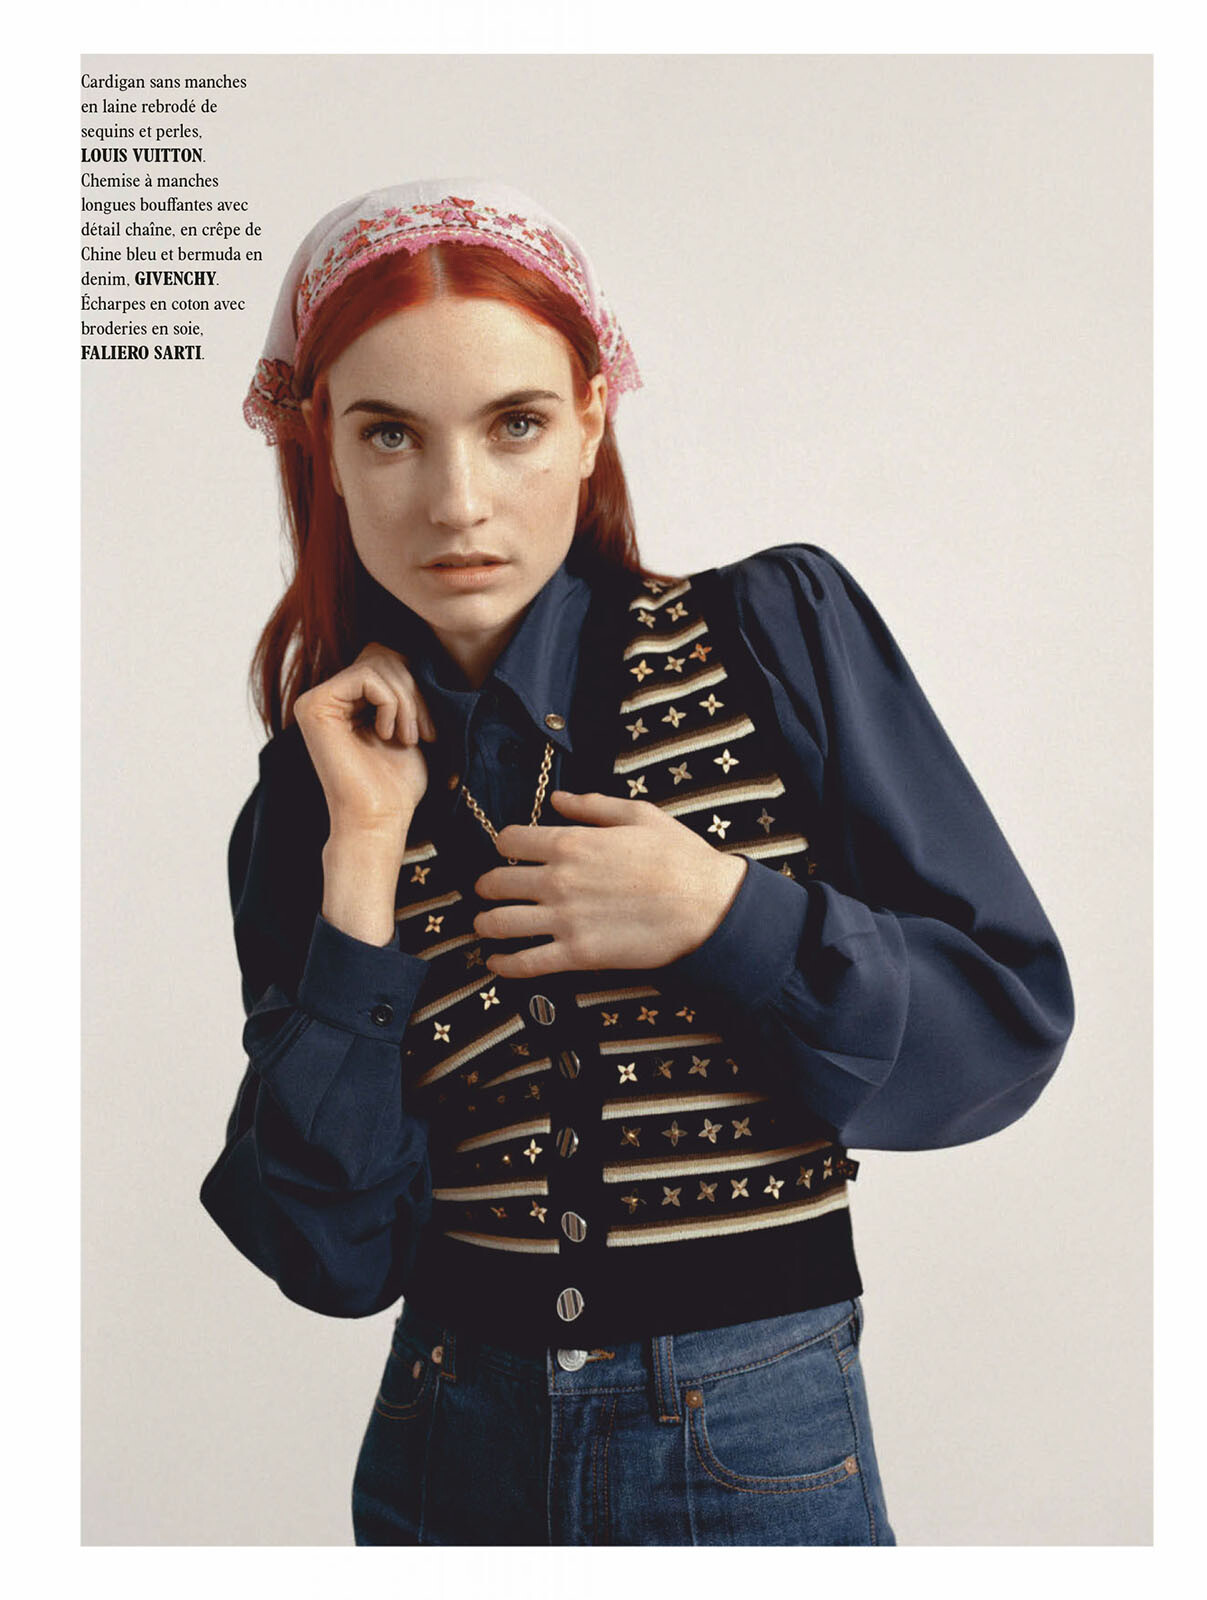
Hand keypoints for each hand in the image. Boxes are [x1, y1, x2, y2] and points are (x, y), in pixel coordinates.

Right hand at [294, 642, 435, 842]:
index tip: (429, 728)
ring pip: (376, 662)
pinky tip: (388, 734)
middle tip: (422, 733)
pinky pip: (366, 676)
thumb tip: (416, 650)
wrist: (380, 818)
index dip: (415, 686)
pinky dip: (390, 703)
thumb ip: (406, 688)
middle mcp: (326, 697)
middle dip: (413, 690)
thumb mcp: (411, 725)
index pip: (386, 660)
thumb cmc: (397, 782)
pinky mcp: (313, 706)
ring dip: (406, 701)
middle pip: (381, 654)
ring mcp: (315, 700)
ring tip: (409, 737)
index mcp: (346, 700)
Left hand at [472, 791, 747, 978]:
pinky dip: (504, 965)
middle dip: (486, 885)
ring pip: (500, 923)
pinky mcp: (576, 955)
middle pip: (496, 882)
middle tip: (486, 889)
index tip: (506, 851)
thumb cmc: (680, 858)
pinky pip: (525, 963)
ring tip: (484, 925)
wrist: (707, 908)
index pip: (510, 841)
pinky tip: (496, 963)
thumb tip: (558, 799)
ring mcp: (564, 920)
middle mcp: (557, 880)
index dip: (504, 845)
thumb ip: (593, 805)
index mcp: (570, 843)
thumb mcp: (640, 815)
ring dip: (485, 924)